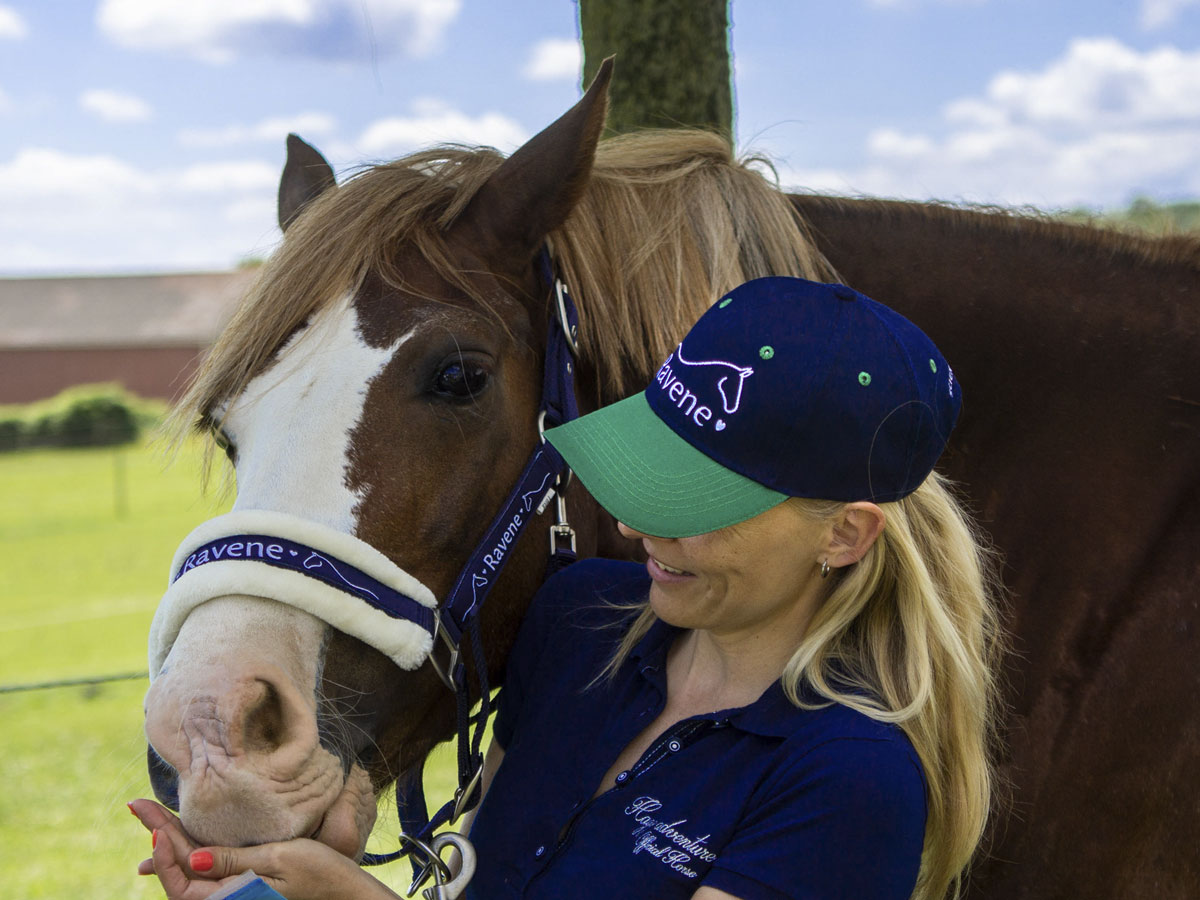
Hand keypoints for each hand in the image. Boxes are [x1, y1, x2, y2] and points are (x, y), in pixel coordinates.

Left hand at [128, 799, 398, 899]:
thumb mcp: (278, 860)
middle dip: (158, 834)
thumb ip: (233, 861)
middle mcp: (228, 897)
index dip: (164, 850)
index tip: (154, 823)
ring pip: (191, 868)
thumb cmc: (321, 875)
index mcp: (231, 898)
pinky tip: (181, 833)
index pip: (182, 877)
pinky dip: (189, 847)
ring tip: (149, 815)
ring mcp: (236, 891)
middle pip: (180, 870)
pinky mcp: (246, 882)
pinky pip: (207, 867)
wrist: (350, 893)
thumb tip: (191, 858)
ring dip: (169, 840)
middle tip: (136, 803)